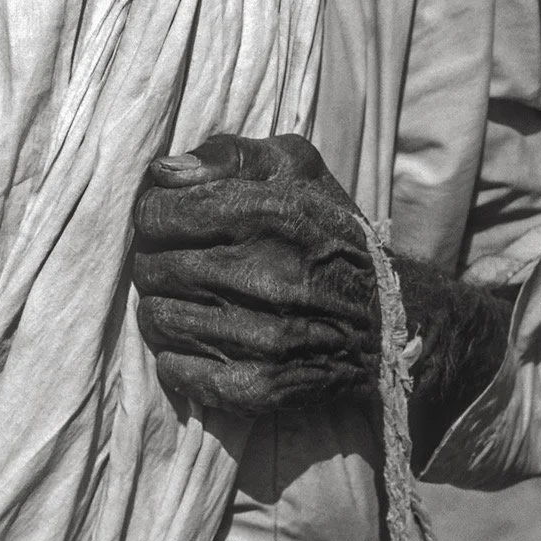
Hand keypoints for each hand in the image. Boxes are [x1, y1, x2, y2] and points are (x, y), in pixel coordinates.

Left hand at [133, 134, 377, 417]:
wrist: (388, 319)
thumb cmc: (327, 231)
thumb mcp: (294, 165)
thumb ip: (227, 154)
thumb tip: (163, 172)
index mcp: (269, 213)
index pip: (158, 213)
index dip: (154, 215)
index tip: (169, 222)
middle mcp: (268, 275)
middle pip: (151, 268)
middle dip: (154, 263)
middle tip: (176, 263)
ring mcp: (267, 337)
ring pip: (157, 320)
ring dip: (162, 309)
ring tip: (188, 301)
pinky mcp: (265, 386)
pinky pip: (178, 371)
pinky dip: (176, 358)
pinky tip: (199, 341)